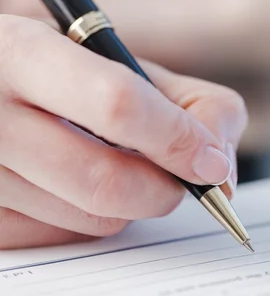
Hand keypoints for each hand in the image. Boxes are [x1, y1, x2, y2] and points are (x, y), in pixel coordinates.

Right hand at [0, 15, 246, 249]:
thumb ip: (188, 101)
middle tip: (177, 178)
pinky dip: (91, 218)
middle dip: (165, 188)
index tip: (211, 163)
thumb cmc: (63, 75)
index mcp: (24, 55)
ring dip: (129, 202)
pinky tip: (74, 184)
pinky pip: (66, 240)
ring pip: (93, 220)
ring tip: (109, 162)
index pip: (117, 105)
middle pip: (107, 182)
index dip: (178, 139)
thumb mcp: (119, 63)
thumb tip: (220, 167)